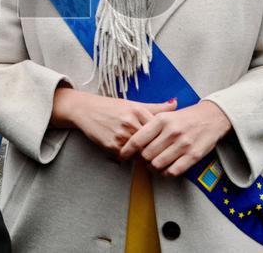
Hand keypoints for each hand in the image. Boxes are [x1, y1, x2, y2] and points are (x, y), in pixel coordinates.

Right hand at [51, 88, 177, 155]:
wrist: (86, 110)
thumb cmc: (112, 107)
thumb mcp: (134, 104)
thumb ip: (156, 107)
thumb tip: (176, 103)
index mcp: (138, 110)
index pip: (159, 130)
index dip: (165, 139)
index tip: (169, 144)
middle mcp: (130, 122)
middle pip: (152, 143)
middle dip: (157, 151)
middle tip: (162, 156)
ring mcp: (121, 134)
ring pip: (140, 152)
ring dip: (145, 158)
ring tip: (150, 159)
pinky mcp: (111, 145)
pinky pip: (127, 156)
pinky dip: (132, 158)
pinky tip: (134, 157)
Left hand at [118, 100, 231, 176]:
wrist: (212, 117)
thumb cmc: (184, 117)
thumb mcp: (165, 115)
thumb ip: (148, 126)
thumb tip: (130, 142)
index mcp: (161, 120)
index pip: (138, 139)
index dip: (127, 151)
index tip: (122, 156)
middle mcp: (171, 132)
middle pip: (146, 155)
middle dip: (141, 160)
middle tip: (141, 160)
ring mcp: (183, 144)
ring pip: (158, 164)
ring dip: (152, 168)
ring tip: (152, 165)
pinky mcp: (193, 155)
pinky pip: (173, 171)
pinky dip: (165, 173)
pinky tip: (164, 169)